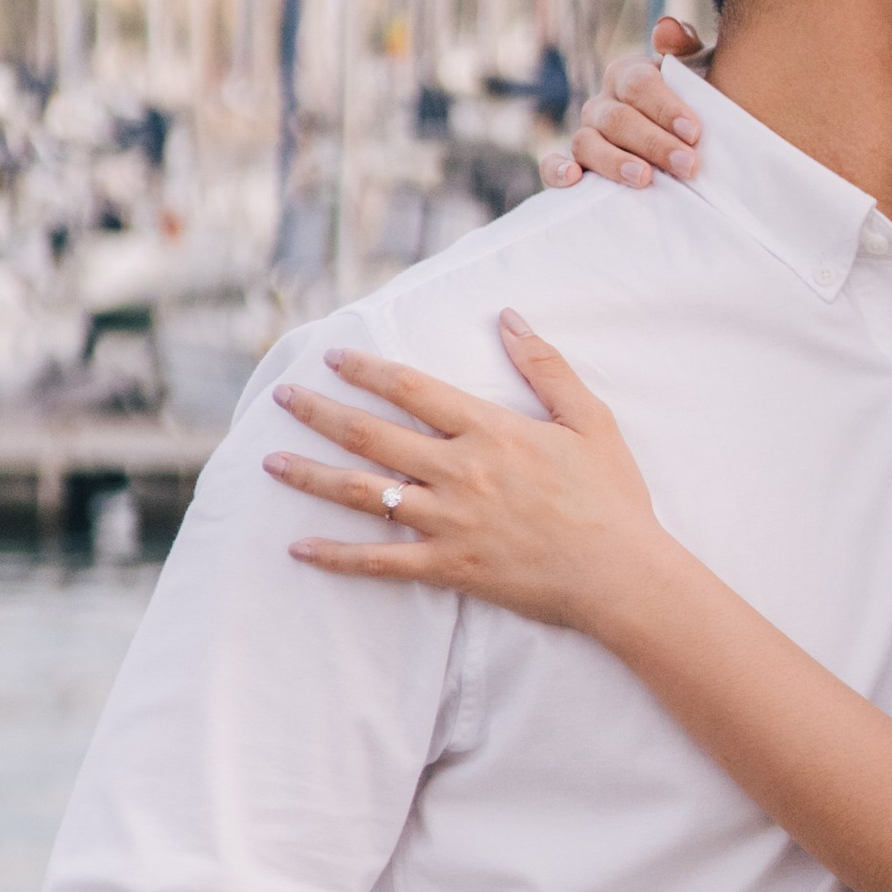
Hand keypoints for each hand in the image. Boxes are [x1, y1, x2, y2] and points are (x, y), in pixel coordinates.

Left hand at [266, 323, 663, 634]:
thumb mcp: (589, 419)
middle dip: (320, 412)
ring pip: (363, 493)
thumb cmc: (611, 496)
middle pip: (371, 434)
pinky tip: (299, 548)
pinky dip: (336, 556)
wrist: (621, 574)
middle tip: (281, 397)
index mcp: (489, 431)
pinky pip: (379, 562)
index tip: (332, 356)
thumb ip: (546, 366)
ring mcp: (447, 522)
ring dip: (312, 475)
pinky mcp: (447, 567)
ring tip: (270, 460)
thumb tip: (509, 316)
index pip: (411, 388)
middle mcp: (458, 472)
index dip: (367, 368)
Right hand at [539, 17, 706, 190]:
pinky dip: (556, 170)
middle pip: (617, 119)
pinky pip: (552, 166)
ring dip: (614, 162)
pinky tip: (573, 179)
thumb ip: (684, 47)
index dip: (665, 107)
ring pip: (586, 143)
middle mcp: (602, 103)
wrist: (696, 142)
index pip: (639, 85)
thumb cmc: (699, 104)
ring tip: (645, 178)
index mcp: (629, 75)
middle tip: (688, 165)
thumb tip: (665, 28)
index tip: (693, 132)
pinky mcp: (578, 165)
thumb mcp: (701, 72)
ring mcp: (587, 134)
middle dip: (654, 143)